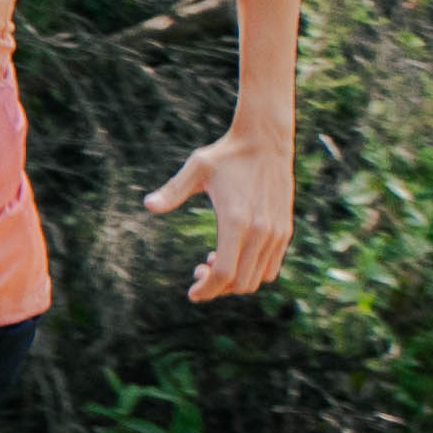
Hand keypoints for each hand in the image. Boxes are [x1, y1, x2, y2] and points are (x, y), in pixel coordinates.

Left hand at [145, 128, 291, 300]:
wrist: (266, 140)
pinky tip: (235, 254)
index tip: (192, 292)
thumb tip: (147, 205)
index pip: (224, 273)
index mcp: (236, 221)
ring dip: (235, 281)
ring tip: (215, 260)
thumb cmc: (227, 154)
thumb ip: (173, 190)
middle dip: (217, 287)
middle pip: (240, 282)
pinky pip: (271, 268)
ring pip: (258, 279)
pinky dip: (253, 272)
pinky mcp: (285, 230)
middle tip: (199, 268)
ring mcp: (276, 232)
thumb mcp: (197, 168)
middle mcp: (261, 231)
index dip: (207, 289)